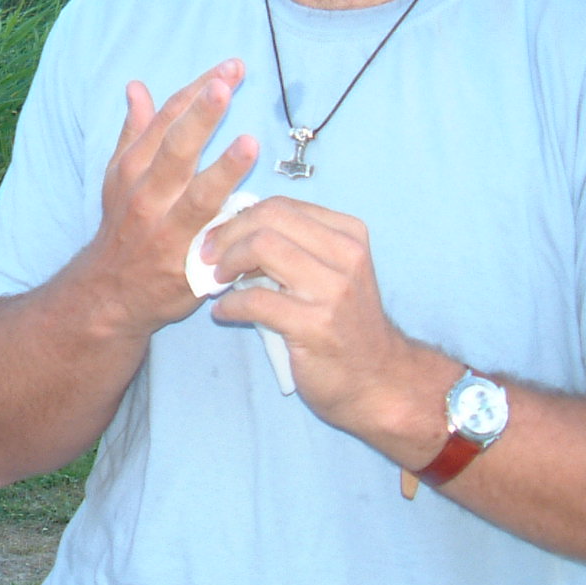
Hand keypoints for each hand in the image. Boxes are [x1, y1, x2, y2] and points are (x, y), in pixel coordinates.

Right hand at [76, 61, 259, 338]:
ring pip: (196, 194)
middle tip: (228, 82)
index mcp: (132, 167)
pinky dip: (231, 221)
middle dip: (202, 113)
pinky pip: (211, 237)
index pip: (166, 119)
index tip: (227, 67)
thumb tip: (137, 87)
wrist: (109, 293)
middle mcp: (146, 194)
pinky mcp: (184, 260)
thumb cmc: (124, 226)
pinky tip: (253, 205)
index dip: (196, 91)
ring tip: (249, 142)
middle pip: (176, 147)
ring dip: (224, 168)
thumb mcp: (119, 177)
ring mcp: (166, 229)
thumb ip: (134, 132)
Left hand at [204, 197, 435, 441]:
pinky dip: (230, 305)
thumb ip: (294, 247)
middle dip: (228, 234)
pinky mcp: (315, 326)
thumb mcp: (331, 272)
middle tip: (209, 256)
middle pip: (269, 219)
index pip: (281, 206)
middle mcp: (346, 255)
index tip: (218, 237)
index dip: (240, 218)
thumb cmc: (343, 323)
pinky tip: (224, 313)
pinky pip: (255, 301)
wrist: (376, 378)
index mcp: (348, 234)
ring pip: (262, 248)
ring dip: (227, 264)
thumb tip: (235, 229)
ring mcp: (333, 290)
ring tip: (218, 282)